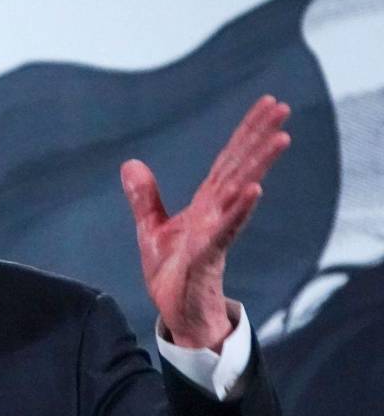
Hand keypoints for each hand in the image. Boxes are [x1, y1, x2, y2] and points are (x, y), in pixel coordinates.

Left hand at [121, 95, 290, 349]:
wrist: (175, 312)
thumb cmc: (173, 272)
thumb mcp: (151, 229)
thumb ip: (145, 197)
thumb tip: (130, 164)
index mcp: (205, 204)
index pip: (228, 160)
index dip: (245, 131)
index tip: (267, 102)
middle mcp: (216, 213)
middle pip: (239, 168)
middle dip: (260, 138)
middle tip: (283, 107)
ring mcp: (215, 233)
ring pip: (240, 193)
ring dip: (259, 166)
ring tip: (281, 138)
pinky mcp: (207, 256)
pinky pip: (225, 230)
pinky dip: (238, 210)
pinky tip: (253, 190)